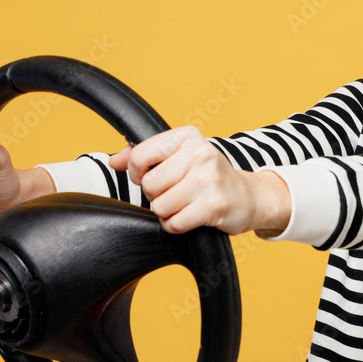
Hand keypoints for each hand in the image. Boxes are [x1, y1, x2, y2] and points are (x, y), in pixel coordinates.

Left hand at [108, 125, 289, 235]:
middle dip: (157, 195)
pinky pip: (173, 223)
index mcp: (187, 136)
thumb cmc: (208, 177)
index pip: (141, 156)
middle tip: (176, 192)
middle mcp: (200, 153)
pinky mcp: (213, 205)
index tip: (151, 176)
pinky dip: (176, 225)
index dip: (138, 173)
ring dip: (168, 212)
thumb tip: (113, 161)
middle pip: (150, 185)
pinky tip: (191, 216)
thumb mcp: (180, 157)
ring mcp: (208, 179)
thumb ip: (145, 156)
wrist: (248, 197)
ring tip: (186, 204)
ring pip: (160, 206)